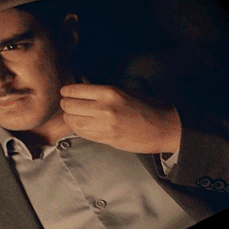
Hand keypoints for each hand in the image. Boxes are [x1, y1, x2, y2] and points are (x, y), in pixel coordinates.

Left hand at [58, 84, 180, 154]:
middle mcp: (104, 110)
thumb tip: (81, 88)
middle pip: (69, 106)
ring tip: (74, 114)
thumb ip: (102, 90)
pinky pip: (81, 133)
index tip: (66, 91)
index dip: (67, 91)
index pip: (74, 91)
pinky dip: (78, 128)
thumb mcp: (124, 90)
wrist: (163, 128)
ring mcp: (103, 127)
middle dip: (66, 104)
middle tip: (68, 102)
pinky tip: (82, 124)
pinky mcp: (105, 140)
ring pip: (72, 121)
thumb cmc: (146, 106)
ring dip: (70, 117)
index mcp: (109, 93)